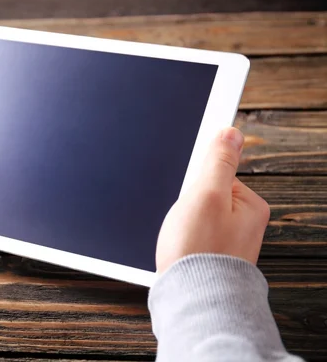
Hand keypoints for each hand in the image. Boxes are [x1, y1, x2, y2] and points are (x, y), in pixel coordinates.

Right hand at [156, 127, 269, 272]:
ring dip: (183, 223)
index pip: (218, 173)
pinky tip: (180, 249)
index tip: (189, 196)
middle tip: (184, 220)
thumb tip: (231, 132)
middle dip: (188, 203)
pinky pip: (194, 235)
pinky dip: (183, 239)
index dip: (196, 181)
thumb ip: (219, 161)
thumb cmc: (198, 251)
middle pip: (206, 194)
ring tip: (181, 238)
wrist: (189, 298)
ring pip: (197, 216)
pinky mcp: (212, 257)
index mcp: (251, 206)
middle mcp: (245, 225)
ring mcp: (229, 242)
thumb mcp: (206, 194)